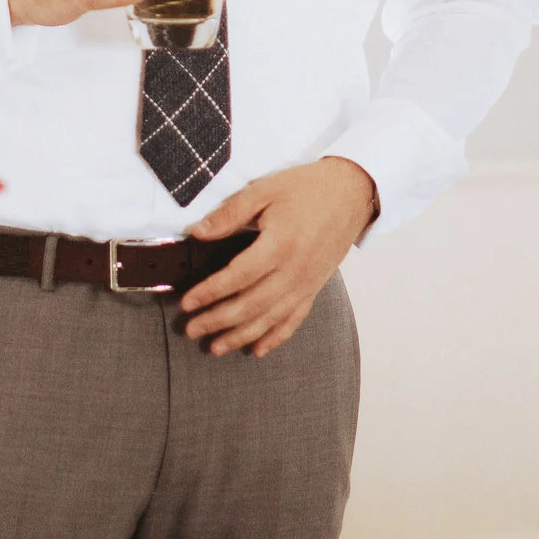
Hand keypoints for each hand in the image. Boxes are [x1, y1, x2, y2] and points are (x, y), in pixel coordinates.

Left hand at [178, 157, 378, 357]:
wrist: (351, 192)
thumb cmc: (306, 188)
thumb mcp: (264, 190)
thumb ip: (230, 213)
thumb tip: (198, 232)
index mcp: (279, 244)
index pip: (237, 277)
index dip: (210, 292)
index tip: (187, 302)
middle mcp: (294, 271)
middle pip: (251, 304)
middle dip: (218, 320)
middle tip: (191, 329)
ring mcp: (307, 283)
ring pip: (270, 318)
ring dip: (241, 335)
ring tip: (216, 347)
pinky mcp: (315, 288)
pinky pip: (294, 319)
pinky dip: (275, 337)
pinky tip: (257, 349)